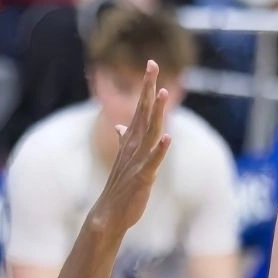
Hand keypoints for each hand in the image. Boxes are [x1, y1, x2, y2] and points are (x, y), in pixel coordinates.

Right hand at [88, 60, 171, 233]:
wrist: (109, 214)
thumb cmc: (120, 187)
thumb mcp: (124, 159)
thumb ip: (124, 140)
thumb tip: (120, 126)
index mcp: (132, 141)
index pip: (140, 107)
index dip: (146, 86)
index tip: (151, 64)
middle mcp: (134, 146)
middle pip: (144, 112)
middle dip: (148, 89)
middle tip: (152, 64)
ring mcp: (138, 161)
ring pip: (150, 132)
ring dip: (156, 113)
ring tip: (162, 93)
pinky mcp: (143, 178)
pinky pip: (153, 162)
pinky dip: (160, 150)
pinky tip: (168, 138)